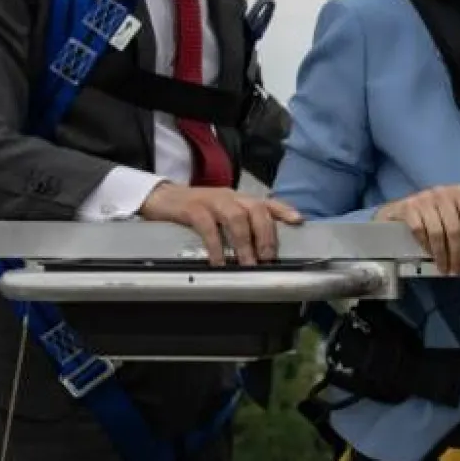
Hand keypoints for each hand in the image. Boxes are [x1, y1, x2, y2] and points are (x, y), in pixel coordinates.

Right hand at [138, 183, 301, 265]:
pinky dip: (216, 246)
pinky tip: (218, 261)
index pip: (268, 202)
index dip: (284, 211)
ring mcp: (212, 201)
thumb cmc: (195, 210)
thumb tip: (260, 252)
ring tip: (248, 263)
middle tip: (268, 258)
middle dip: (265, 234)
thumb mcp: (223, 213)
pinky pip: (208, 227)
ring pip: (236, 217)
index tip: (298, 222)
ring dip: (245, 242)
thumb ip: (241, 226)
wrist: (161, 198)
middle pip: (256, 209)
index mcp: (240, 199)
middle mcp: (231, 197)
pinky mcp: (192, 208)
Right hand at [374, 185, 459, 274]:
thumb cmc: (439, 212)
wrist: (403, 210)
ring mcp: (423, 199)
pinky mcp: (407, 208)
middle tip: (458, 269)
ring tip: (445, 268)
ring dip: (442, 255)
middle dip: (457, 253)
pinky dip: (426, 247)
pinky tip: (430, 255)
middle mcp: (442, 192)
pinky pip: (420, 231)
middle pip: (454, 228)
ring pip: (437, 232)